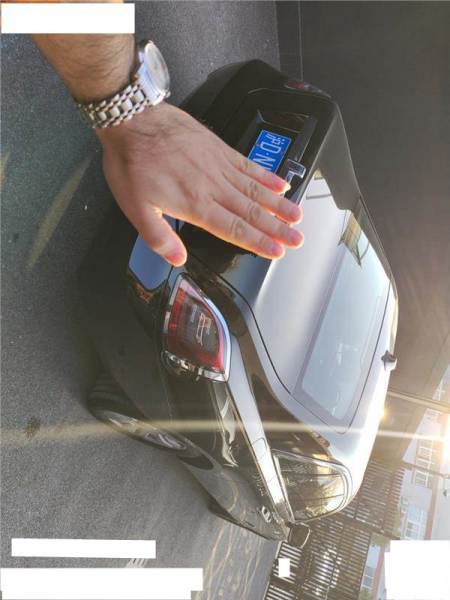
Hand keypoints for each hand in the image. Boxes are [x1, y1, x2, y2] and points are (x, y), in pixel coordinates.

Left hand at [97, 102, 303, 265]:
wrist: (134, 119)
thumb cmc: (133, 163)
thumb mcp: (135, 208)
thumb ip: (158, 236)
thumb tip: (178, 258)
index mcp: (196, 204)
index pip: (233, 229)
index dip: (257, 242)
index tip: (276, 251)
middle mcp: (213, 186)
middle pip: (251, 212)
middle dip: (277, 228)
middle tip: (297, 238)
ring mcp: (219, 166)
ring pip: (255, 190)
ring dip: (278, 205)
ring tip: (297, 216)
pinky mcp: (219, 149)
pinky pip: (249, 165)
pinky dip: (266, 176)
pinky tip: (280, 184)